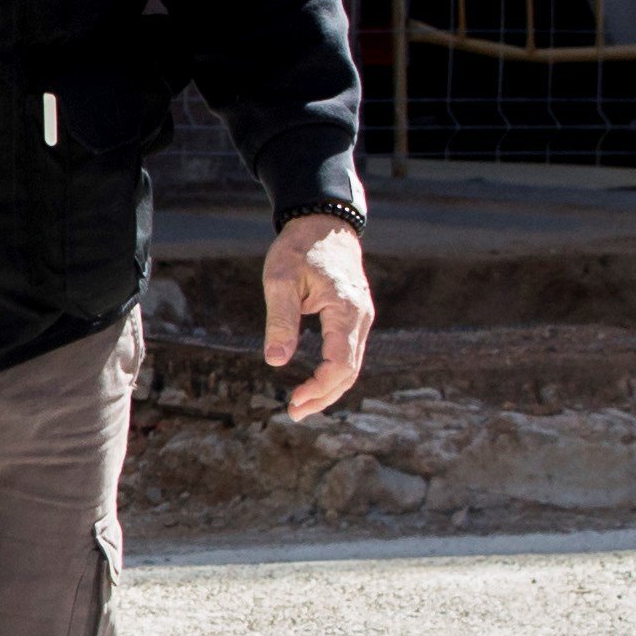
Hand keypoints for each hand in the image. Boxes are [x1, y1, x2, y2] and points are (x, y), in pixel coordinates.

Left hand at [261, 213, 372, 419]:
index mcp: (346, 309)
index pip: (341, 362)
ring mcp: (360, 318)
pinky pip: (349, 353)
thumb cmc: (299, 248)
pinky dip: (334, 373)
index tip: (295, 401)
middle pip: (351, 371)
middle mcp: (360, 317)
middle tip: (293, 412)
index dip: (320, 387)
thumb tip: (275, 361)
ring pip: (352, 365)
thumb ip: (280, 320)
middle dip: (324, 396)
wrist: (324, 223)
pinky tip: (314, 383)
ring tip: (300, 405)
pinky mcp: (354, 318)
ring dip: (329, 389)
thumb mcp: (281, 279)